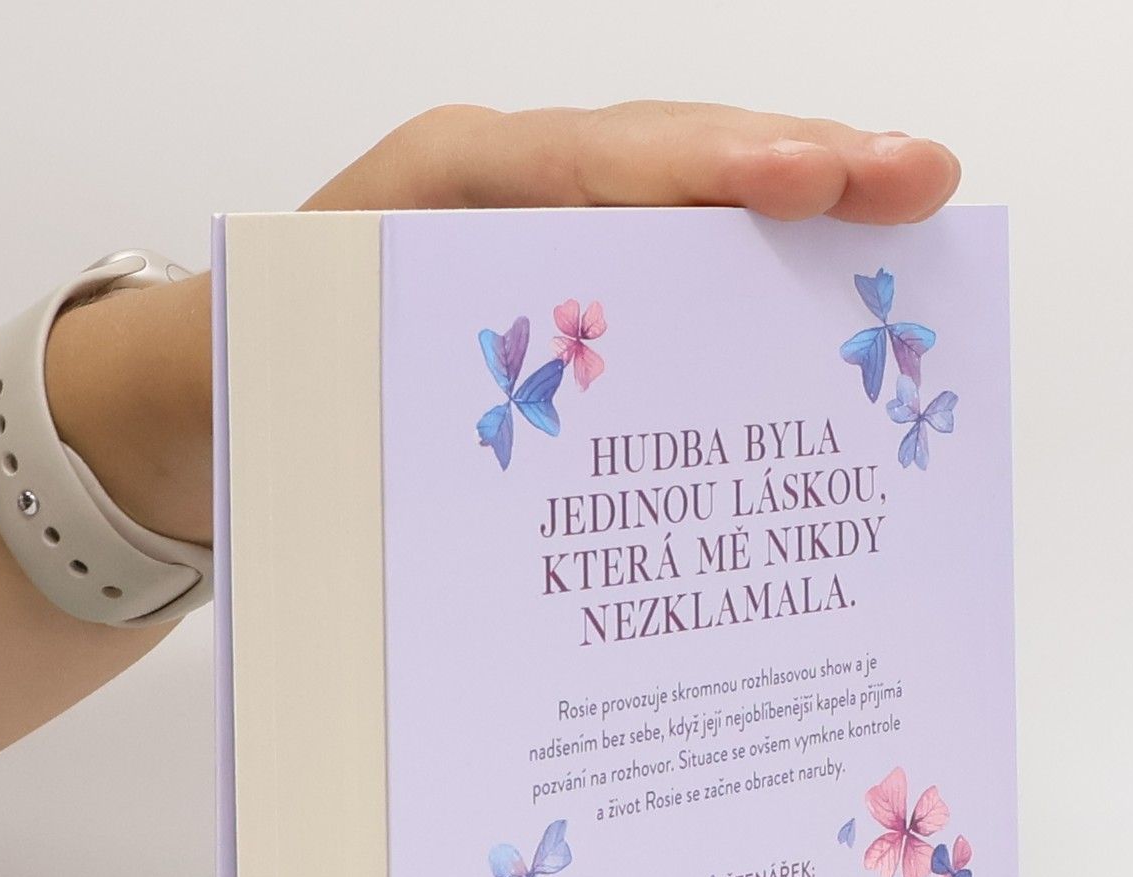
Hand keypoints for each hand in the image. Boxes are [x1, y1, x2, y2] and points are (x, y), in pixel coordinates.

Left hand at [48, 102, 961, 546]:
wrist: (213, 405)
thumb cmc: (254, 386)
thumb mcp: (277, 382)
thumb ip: (360, 388)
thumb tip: (476, 457)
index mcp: (433, 195)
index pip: (590, 163)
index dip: (709, 170)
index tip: (816, 181)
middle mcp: (502, 202)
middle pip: (667, 164)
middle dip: (798, 173)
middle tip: (919, 183)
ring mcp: (542, 248)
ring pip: (683, 223)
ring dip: (795, 236)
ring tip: (908, 230)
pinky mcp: (562, 306)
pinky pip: (665, 290)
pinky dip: (745, 309)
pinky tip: (824, 337)